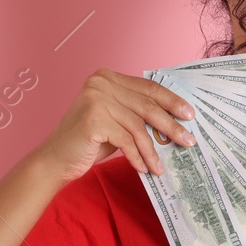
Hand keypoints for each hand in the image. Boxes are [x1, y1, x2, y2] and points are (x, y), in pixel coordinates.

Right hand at [36, 68, 196, 182]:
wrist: (56, 159)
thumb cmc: (89, 141)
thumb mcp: (117, 121)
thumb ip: (137, 113)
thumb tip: (176, 119)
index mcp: (107, 77)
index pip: (148, 87)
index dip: (171, 101)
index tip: (189, 114)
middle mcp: (100, 83)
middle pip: (146, 105)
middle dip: (170, 125)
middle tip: (188, 140)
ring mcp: (95, 99)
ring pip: (138, 126)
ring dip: (153, 149)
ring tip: (161, 166)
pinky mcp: (93, 119)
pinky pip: (126, 141)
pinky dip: (137, 156)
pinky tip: (144, 168)